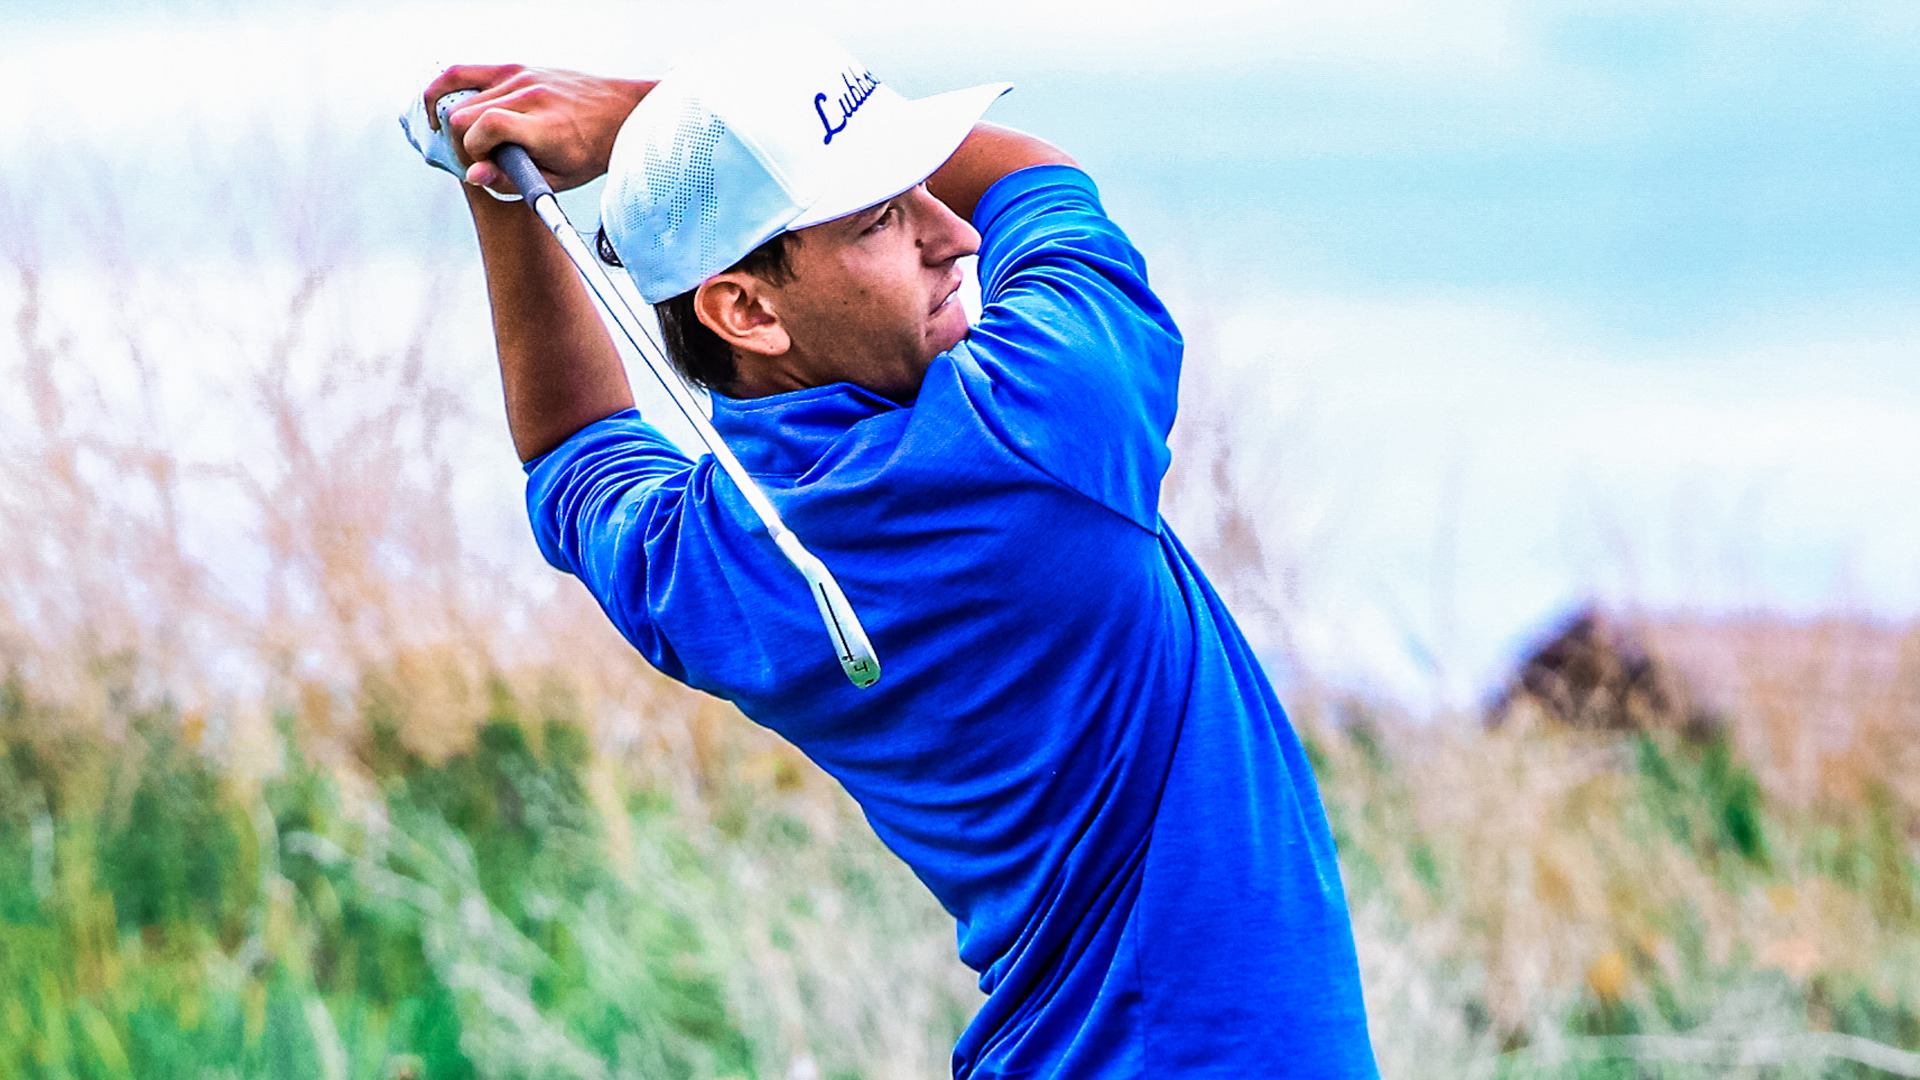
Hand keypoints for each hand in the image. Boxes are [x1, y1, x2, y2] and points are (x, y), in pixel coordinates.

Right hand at [422, 65, 652, 196]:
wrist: (620, 111)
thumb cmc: (592, 151)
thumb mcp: (559, 179)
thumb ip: (513, 180)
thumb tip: (473, 176)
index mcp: (545, 125)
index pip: (486, 127)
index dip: (474, 152)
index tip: (485, 168)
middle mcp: (529, 94)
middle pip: (463, 115)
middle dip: (462, 144)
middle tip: (481, 160)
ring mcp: (520, 75)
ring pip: (458, 96)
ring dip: (455, 124)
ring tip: (467, 143)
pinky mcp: (514, 67)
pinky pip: (462, 72)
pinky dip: (444, 90)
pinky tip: (439, 111)